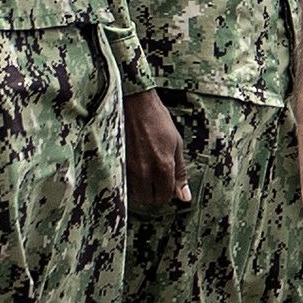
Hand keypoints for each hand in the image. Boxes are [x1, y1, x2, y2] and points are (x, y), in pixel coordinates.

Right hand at [124, 89, 188, 205]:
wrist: (135, 104)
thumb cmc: (158, 120)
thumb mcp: (177, 144)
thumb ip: (180, 173)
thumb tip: (185, 197)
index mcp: (163, 166)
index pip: (164, 196)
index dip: (168, 193)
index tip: (167, 184)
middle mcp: (144, 171)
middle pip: (148, 199)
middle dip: (154, 193)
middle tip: (157, 180)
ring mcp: (128, 167)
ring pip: (134, 193)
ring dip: (141, 188)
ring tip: (145, 173)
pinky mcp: (117, 162)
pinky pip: (124, 183)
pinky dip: (130, 181)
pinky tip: (135, 168)